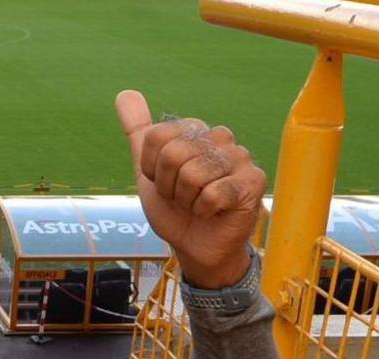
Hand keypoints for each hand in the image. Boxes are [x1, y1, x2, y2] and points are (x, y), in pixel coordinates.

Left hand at [115, 90, 266, 289]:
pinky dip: (204, 210)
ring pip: (192, 175)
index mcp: (195, 130)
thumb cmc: (175, 209)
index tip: (163, 183)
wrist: (194, 245)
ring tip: (197, 204)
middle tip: (181, 197)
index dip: (151, 168)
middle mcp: (219, 137)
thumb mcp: (148, 172)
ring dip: (186, 200)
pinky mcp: (254, 181)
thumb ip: (139, 132)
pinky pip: (213, 194)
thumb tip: (124, 93)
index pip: (156, 136)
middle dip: (168, 186)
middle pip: (173, 154)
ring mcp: (240, 157)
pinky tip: (214, 212)